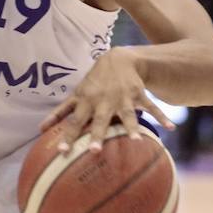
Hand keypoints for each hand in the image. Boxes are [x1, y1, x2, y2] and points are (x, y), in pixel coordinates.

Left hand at [40, 49, 173, 153]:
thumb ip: (61, 113)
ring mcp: (122, 98)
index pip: (74, 122)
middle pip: (99, 121)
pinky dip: (161, 117)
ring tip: (136, 142)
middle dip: (97, 135)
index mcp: (86, 101)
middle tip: (94, 151)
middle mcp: (103, 101)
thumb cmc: (94, 82)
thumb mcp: (77, 94)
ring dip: (131, 128)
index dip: (68, 136)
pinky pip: (150, 107)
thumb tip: (40, 129)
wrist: (119, 59)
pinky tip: (171, 127)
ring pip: (127, 114)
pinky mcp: (138, 95)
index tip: (62, 152)